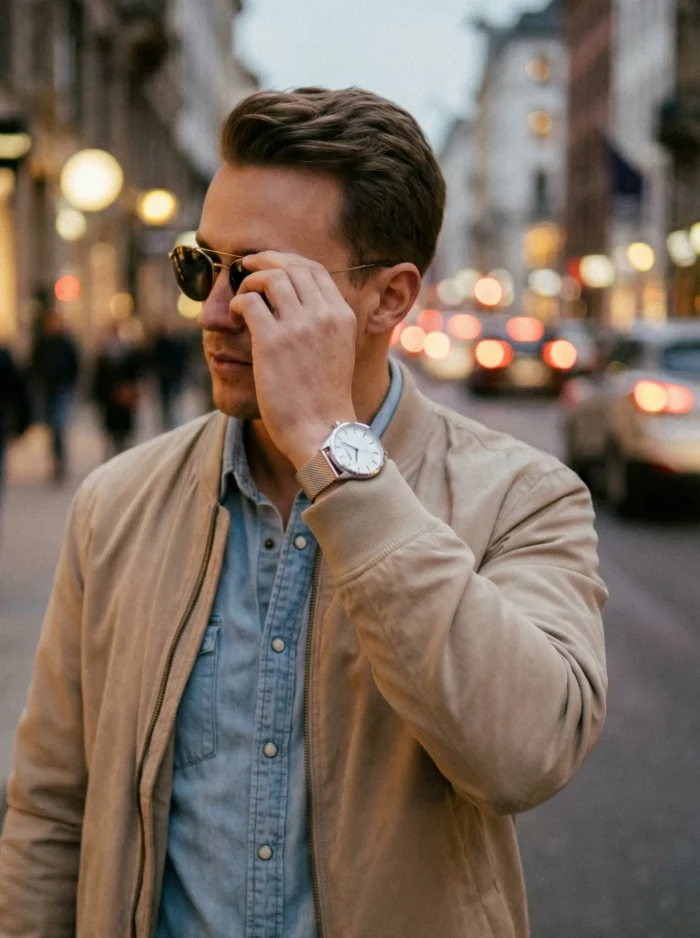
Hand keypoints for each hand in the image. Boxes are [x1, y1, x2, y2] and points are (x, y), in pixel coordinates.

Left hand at [231, 251, 357, 467]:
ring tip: (240, 299)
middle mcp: (324, 315)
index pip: (315, 270)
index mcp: (342, 316)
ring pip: (269, 278)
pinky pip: (248, 302)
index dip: (289, 261)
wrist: (321, 430)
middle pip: (292, 266)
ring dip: (249, 282)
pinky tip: (234, 319)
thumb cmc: (324, 400)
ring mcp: (299, 326)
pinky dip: (236, 304)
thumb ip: (324, 327)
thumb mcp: (337, 353)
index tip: (271, 265)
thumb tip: (301, 308)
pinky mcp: (272, 341)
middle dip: (265, 261)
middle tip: (246, 268)